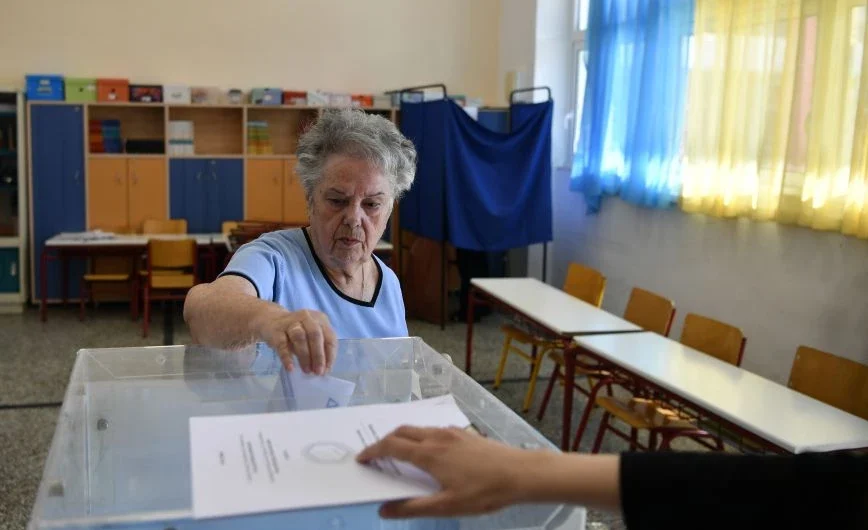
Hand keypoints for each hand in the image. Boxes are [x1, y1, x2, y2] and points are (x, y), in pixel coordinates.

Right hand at [254, 309, 337, 373]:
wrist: (271, 320)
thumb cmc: (297, 332)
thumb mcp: (310, 336)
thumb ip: (318, 349)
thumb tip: (323, 369)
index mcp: (319, 319)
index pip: (329, 337)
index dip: (329, 355)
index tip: (326, 370)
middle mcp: (306, 318)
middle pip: (315, 335)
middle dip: (318, 355)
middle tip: (318, 372)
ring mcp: (290, 323)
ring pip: (300, 337)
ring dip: (305, 356)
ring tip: (306, 370)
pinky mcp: (277, 330)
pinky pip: (282, 344)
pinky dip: (287, 357)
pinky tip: (290, 368)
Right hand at [356, 426, 540, 517]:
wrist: (521, 473)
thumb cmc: (484, 492)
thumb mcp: (447, 507)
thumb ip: (413, 508)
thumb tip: (385, 510)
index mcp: (429, 454)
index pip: (391, 446)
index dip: (373, 451)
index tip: (362, 459)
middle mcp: (437, 437)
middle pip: (402, 431)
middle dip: (385, 441)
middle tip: (376, 456)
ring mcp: (453, 433)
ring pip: (419, 429)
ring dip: (403, 438)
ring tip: (400, 454)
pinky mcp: (465, 434)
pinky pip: (434, 430)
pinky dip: (421, 437)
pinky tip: (430, 453)